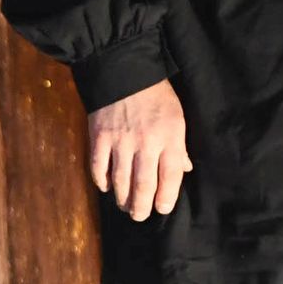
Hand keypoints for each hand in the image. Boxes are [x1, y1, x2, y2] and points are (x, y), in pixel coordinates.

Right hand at [87, 80, 190, 221]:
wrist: (123, 68)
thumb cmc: (155, 94)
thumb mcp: (176, 116)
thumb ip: (179, 144)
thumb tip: (183, 169)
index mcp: (170, 137)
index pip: (170, 177)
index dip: (166, 198)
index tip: (162, 208)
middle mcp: (146, 142)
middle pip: (144, 185)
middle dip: (142, 207)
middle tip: (140, 215)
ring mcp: (120, 141)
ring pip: (121, 181)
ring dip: (123, 199)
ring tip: (125, 206)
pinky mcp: (99, 136)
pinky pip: (99, 167)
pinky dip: (102, 181)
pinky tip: (107, 187)